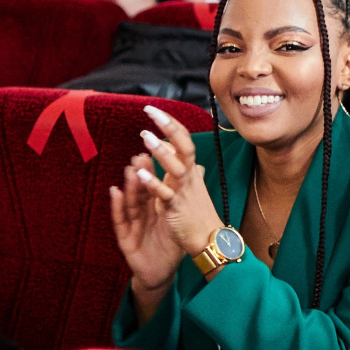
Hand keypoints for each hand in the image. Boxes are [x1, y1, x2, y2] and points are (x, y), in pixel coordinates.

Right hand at [110, 150, 186, 297]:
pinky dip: (117, 206)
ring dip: (130, 186)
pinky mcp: (125, 239)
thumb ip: (179, 199)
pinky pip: (121, 221)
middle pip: (140, 191)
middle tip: (140, 154)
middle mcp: (141, 214)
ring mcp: (132, 225)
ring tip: (129, 169)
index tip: (155, 150)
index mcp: (154, 209)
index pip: (153, 186)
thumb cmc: (168, 245)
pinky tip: (114, 192)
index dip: (153, 169)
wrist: (160, 273)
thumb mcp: (176, 221)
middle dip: (140, 173)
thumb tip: (196, 173)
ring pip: (131, 203)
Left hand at [130, 104, 224, 257]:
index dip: (172, 125)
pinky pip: (165, 194)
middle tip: (151, 112)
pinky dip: (154, 183)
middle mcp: (190, 178)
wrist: (209, 239)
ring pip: (175, 168)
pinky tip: (140, 174)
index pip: (184, 141)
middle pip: (184, 147)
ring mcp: (184, 192)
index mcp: (191, 171)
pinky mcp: (177, 208)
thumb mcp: (192, 185)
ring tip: (146, 137)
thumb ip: (184, 166)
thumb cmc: (199, 213)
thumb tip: (176, 148)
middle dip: (169, 128)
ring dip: (162, 153)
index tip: (156, 110)